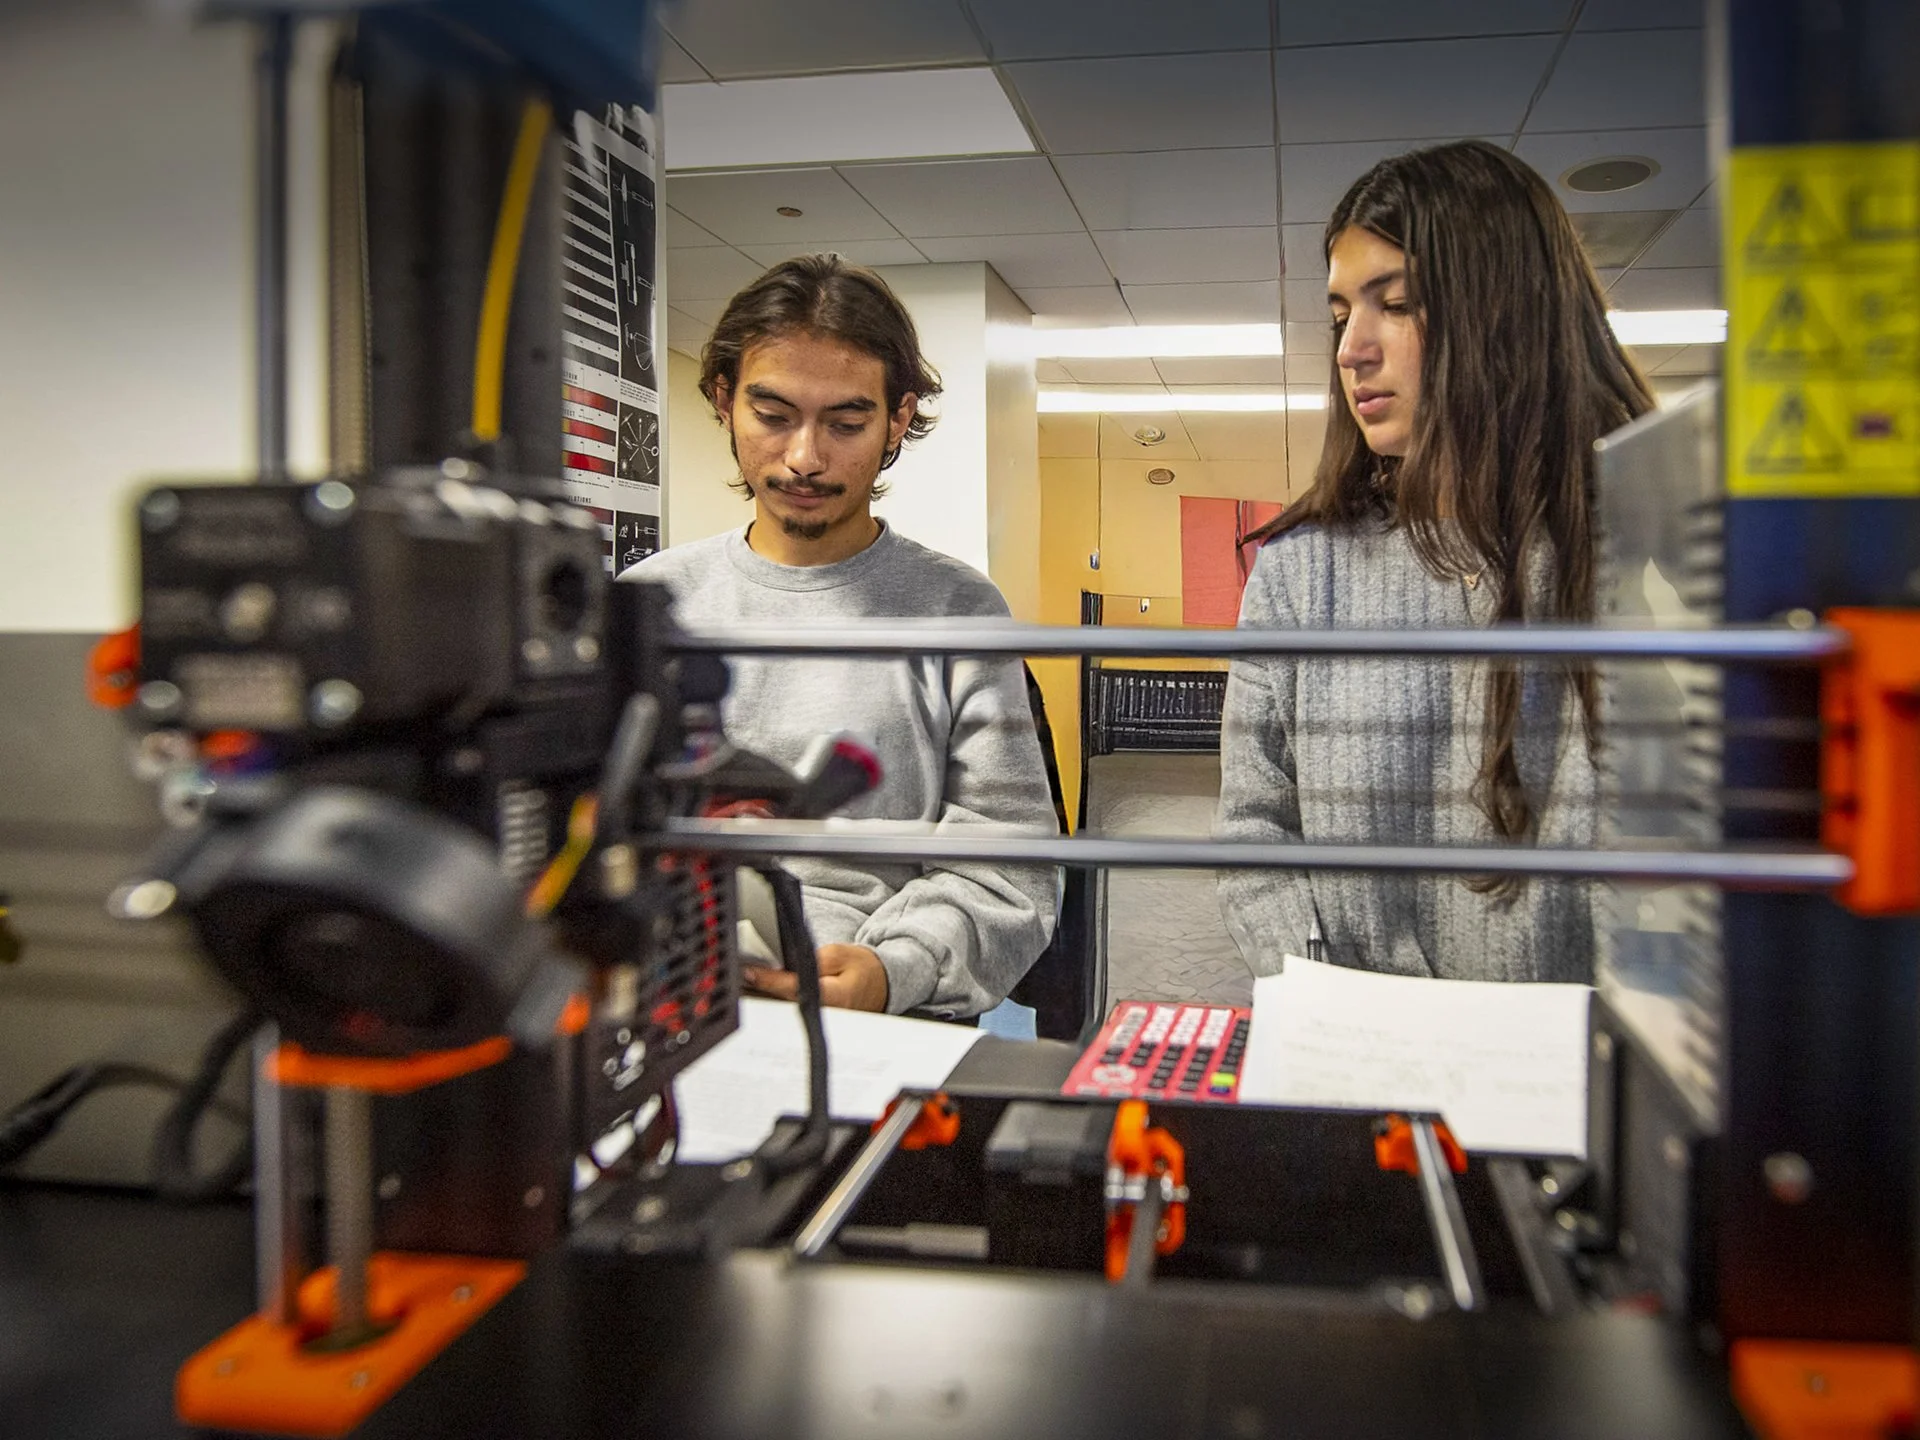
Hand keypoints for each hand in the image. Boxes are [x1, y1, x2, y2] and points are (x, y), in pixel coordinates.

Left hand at [744, 944, 889, 1011]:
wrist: (882, 986)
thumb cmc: (863, 969)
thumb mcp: (838, 954)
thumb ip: (812, 960)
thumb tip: (783, 966)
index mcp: (835, 998)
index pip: (795, 988)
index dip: (769, 980)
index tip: (749, 972)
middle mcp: (826, 1017)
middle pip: (786, 1004)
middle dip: (763, 990)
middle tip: (743, 976)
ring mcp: (821, 1025)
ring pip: (787, 1012)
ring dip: (767, 997)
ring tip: (749, 982)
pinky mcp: (816, 1025)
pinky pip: (792, 1014)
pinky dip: (777, 1002)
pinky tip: (764, 992)